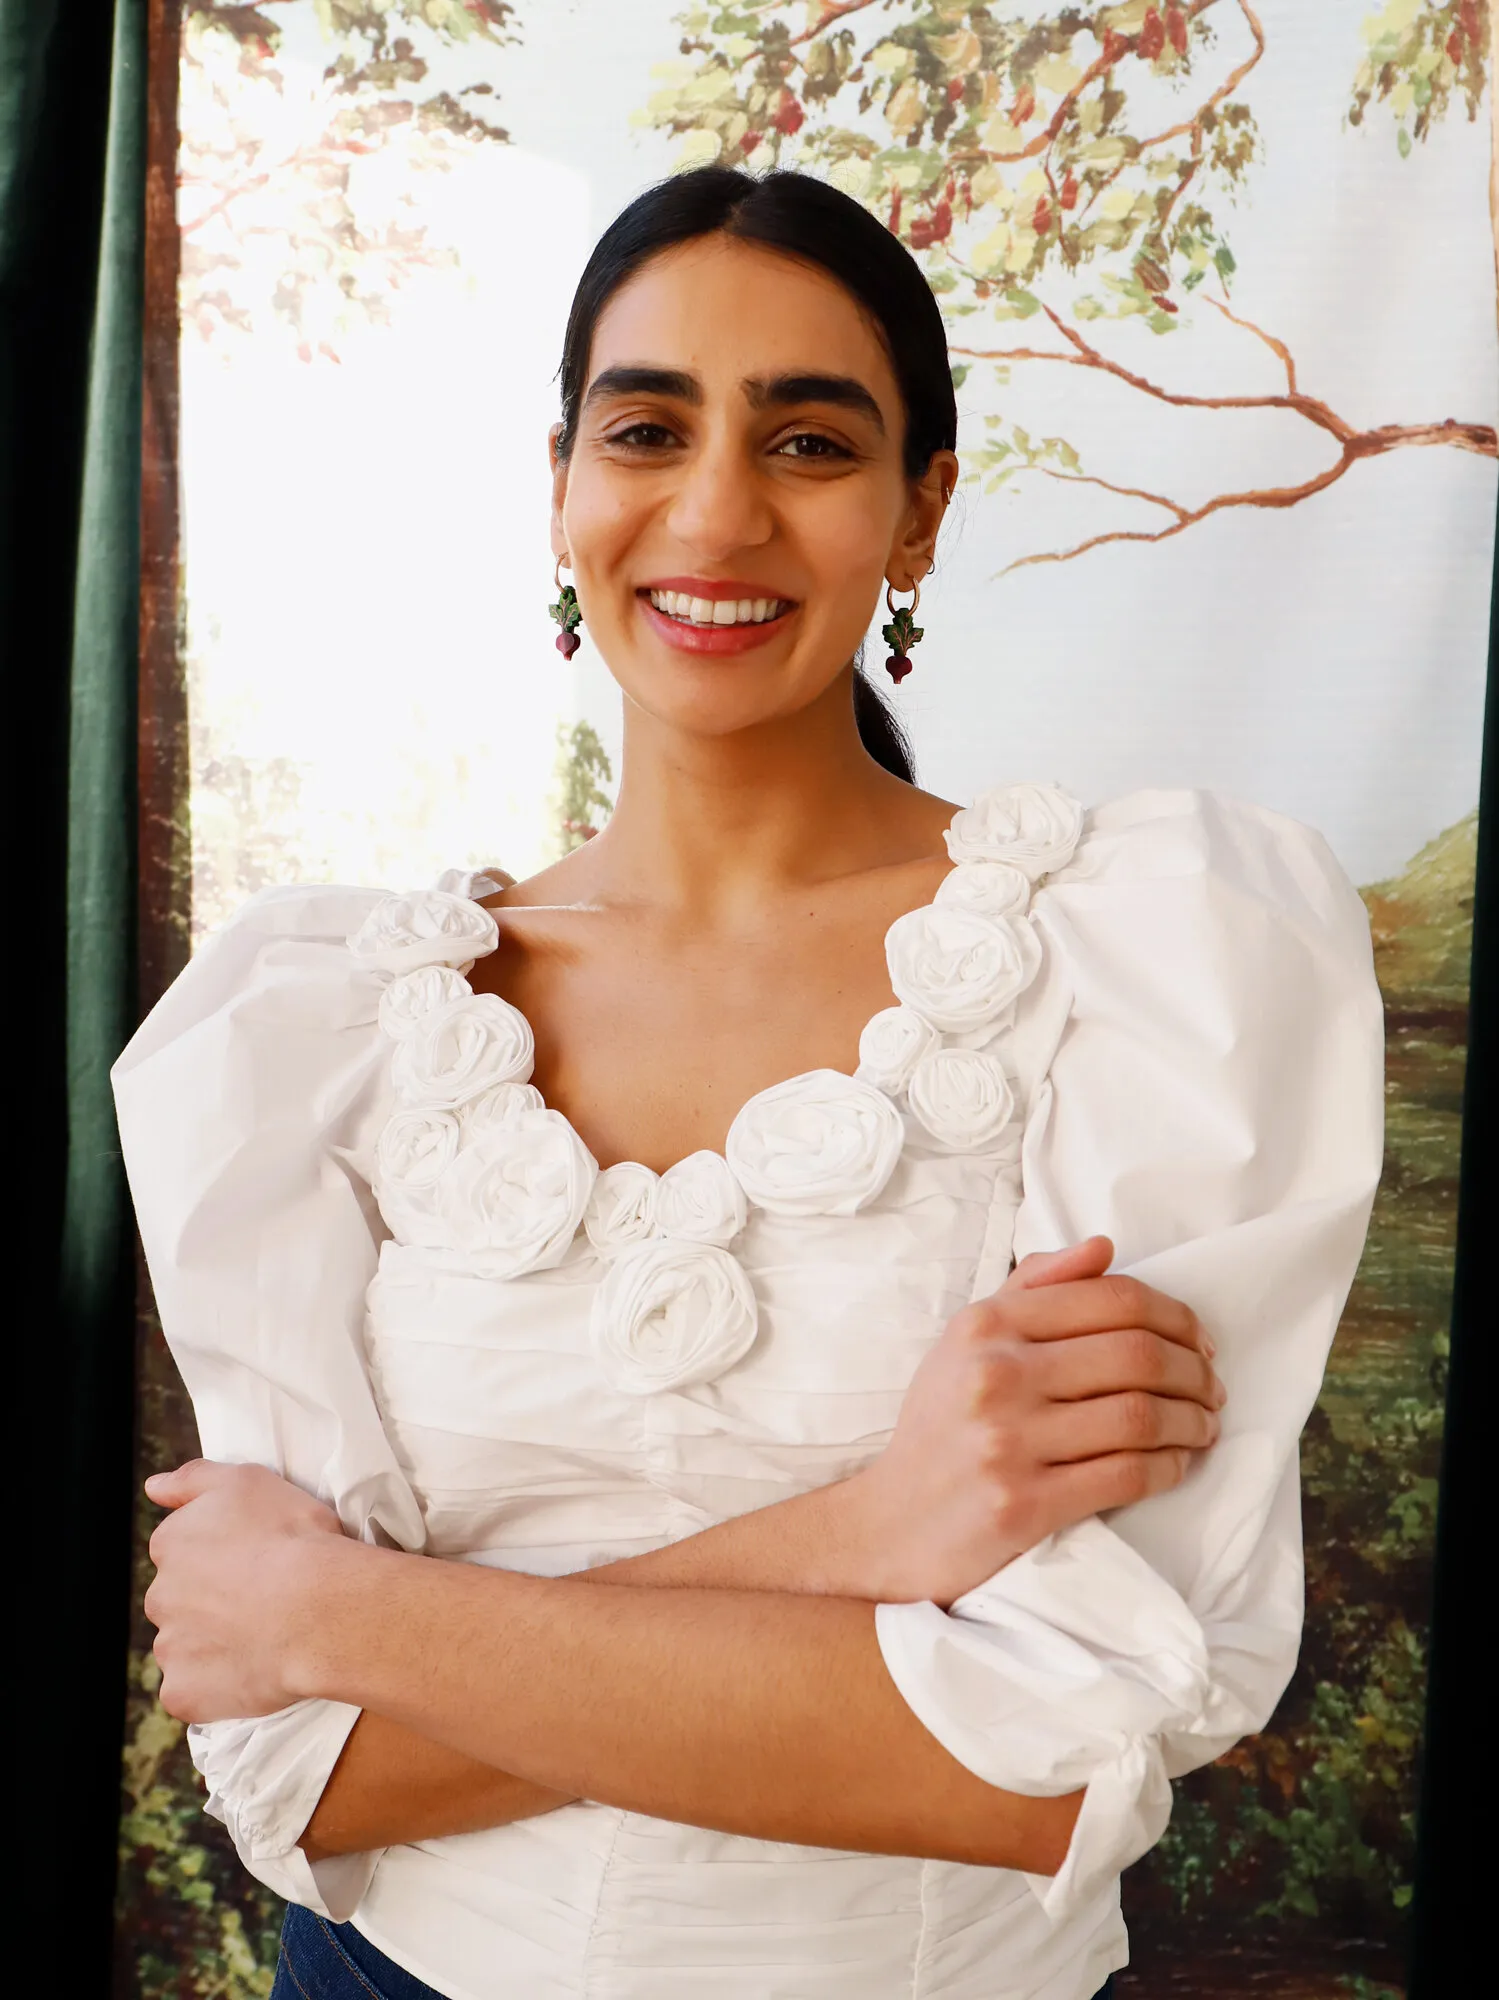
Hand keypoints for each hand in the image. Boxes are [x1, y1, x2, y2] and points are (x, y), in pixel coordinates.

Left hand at [143, 1460, 345, 1722]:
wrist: (319, 1607)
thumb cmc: (293, 1539)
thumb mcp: (250, 1481)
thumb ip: (194, 1479)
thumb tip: (154, 1486)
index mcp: (172, 1543)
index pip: (182, 1550)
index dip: (222, 1556)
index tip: (255, 1560)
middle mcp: (161, 1595)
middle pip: (180, 1600)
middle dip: (212, 1602)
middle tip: (263, 1600)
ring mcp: (170, 1648)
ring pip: (185, 1646)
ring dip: (214, 1644)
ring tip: (265, 1637)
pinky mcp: (183, 1693)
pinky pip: (192, 1692)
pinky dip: (216, 1686)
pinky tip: (252, 1670)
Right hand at [849, 1236, 1223, 1608]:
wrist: (892, 1523)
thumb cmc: (941, 1426)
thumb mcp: (967, 1342)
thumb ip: (1034, 1288)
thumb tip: (1104, 1247)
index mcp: (985, 1325)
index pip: (1110, 1298)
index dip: (1175, 1315)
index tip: (1199, 1340)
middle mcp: (995, 1374)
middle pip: (1136, 1354)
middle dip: (1194, 1370)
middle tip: (1212, 1387)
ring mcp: (1008, 1441)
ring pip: (1140, 1416)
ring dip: (1192, 1421)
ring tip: (1204, 1426)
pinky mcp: (1023, 1504)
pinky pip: (1126, 1476)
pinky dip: (1169, 1468)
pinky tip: (1177, 1464)